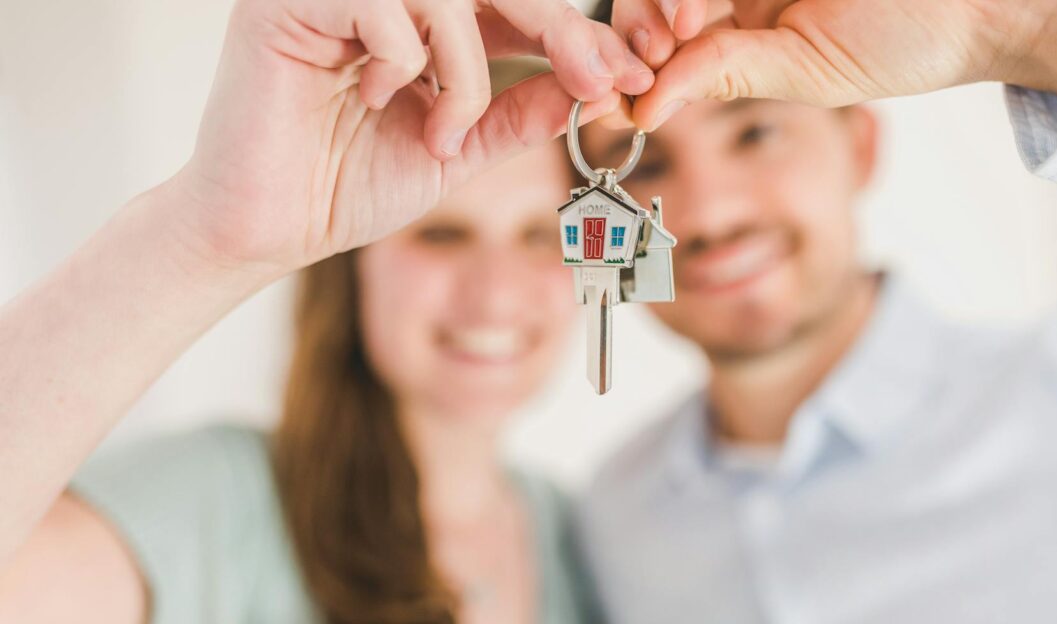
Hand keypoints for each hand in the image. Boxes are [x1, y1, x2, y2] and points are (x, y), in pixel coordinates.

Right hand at [170, 0, 651, 274]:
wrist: (269, 229)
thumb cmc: (349, 186)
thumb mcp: (459, 150)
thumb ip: (519, 114)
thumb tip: (598, 89)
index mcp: (425, 23)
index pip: (517, 7)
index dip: (578, 34)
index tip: (632, 75)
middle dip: (560, 29)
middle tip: (599, 77)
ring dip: (465, 68)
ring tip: (439, 133)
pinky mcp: (291, 0)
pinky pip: (381, 1)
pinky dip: (404, 57)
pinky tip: (375, 98)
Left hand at [610, 0, 1056, 130]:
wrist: (979, 7)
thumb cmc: (903, 42)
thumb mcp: (801, 72)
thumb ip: (722, 74)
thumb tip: (641, 112)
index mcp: (742, 22)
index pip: (665, 28)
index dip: (638, 48)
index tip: (632, 80)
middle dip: (645, 16)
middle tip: (661, 42)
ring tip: (685, 21)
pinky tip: (698, 7)